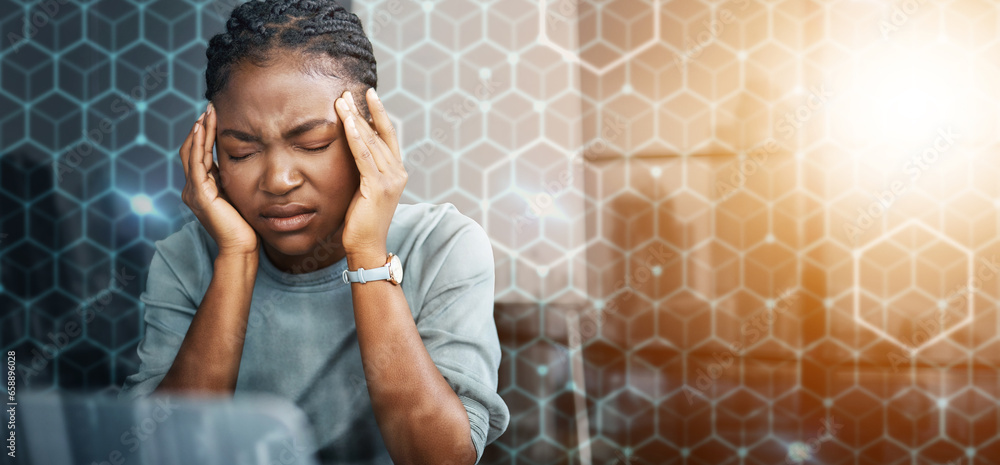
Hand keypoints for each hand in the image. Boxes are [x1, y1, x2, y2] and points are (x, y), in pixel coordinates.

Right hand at [180, 103, 258, 256]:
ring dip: (200, 130)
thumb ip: (232, 180)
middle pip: (191, 150)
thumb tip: (241, 162)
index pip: (198, 155)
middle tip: (210, 107)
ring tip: (208, 112)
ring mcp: (194, 191)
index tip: (213, 116)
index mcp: (200, 189)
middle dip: (200, 128)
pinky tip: (204, 128)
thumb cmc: (245, 225)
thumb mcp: (237, 195)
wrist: (242, 247)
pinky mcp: (200, 194)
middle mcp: (192, 188)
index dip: (204, 135)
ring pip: (192, 152)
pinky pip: (196, 163)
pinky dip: (199, 144)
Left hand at [335, 88, 407, 263]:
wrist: (366, 246)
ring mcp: (390, 180)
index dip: (379, 114)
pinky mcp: (377, 187)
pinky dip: (354, 136)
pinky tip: (345, 121)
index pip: (388, 136)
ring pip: (371, 141)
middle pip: (379, 134)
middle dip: (363, 111)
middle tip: (349, 91)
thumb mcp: (365, 189)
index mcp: (397, 172)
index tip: (368, 95)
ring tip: (342, 100)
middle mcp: (398, 173)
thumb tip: (354, 149)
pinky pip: (363, 155)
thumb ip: (366, 169)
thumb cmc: (361, 221)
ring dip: (355, 119)